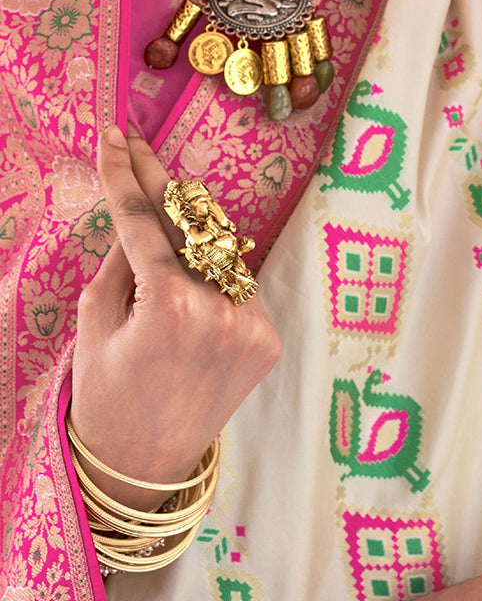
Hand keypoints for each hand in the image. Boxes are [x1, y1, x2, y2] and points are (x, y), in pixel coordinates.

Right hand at [70, 126, 281, 508]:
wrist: (146, 463)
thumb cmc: (107, 397)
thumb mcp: (94, 323)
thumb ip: (118, 263)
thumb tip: (138, 219)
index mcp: (171, 305)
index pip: (144, 221)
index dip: (125, 174)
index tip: (114, 137)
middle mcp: (223, 309)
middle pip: (193, 224)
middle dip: (163, 183)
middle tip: (139, 145)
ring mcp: (253, 325)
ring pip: (219, 253)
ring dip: (190, 230)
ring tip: (161, 206)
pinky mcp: (268, 340)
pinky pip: (236, 286)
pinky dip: (212, 274)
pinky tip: (187, 272)